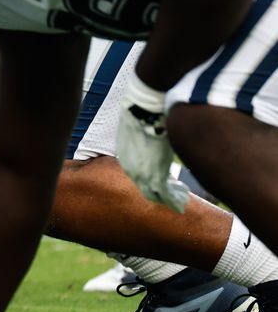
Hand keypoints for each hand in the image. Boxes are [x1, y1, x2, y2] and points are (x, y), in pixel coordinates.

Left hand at [116, 75, 186, 211]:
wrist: (143, 112)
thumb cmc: (142, 115)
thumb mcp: (139, 130)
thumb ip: (146, 139)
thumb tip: (155, 136)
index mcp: (126, 158)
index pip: (139, 177)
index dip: (152, 181)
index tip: (167, 181)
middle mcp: (131, 170)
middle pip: (146, 190)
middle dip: (161, 194)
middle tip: (177, 195)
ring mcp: (142, 175)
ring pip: (156, 195)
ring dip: (171, 198)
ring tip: (183, 198)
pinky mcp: (155, 177)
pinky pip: (166, 195)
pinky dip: (175, 199)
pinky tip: (184, 199)